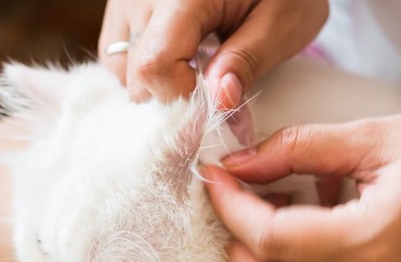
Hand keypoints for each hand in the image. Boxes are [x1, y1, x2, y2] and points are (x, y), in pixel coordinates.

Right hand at [98, 0, 328, 105]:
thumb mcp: (282, 21)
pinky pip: (118, 55)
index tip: (215, 112)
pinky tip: (178, 69)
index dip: (183, 100)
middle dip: (174, 100)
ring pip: (120, 70)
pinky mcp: (123, 7)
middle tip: (213, 100)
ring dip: (156, 89)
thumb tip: (219, 103)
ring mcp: (125, 0)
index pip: (156, 65)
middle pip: (136, 74)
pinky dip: (145, 73)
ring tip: (195, 79)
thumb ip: (248, 60)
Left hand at [204, 109, 400, 261]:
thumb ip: (296, 149)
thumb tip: (238, 163)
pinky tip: (312, 209)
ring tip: (273, 199)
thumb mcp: (372, 136)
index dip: (230, 207)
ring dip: (265, 255)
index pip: (271, 239)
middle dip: (236, 250)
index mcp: (372, 240)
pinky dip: (298, 256)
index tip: (215, 175)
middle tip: (232, 202)